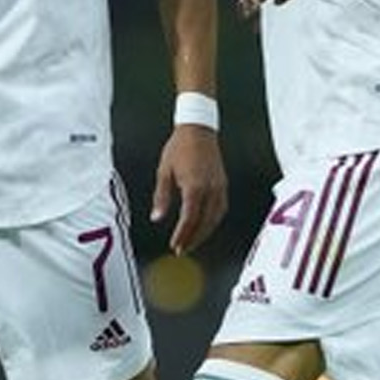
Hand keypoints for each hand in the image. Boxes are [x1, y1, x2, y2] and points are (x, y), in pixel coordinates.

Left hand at [152, 124, 227, 254]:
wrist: (198, 130)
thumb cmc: (178, 148)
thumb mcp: (164, 171)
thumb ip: (161, 197)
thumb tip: (156, 218)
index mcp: (194, 186)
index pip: (189, 219)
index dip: (183, 235)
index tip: (175, 245)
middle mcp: (210, 189)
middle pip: (204, 223)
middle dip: (193, 239)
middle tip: (182, 249)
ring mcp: (219, 187)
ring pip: (215, 218)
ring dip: (204, 233)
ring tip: (191, 242)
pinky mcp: (223, 185)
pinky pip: (220, 210)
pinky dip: (212, 221)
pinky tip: (204, 226)